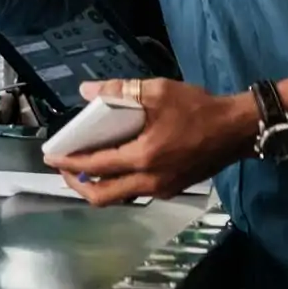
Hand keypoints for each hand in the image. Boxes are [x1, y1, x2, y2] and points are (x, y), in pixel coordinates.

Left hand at [45, 77, 256, 205]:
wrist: (237, 129)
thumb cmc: (198, 108)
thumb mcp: (157, 91)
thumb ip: (119, 90)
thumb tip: (86, 91)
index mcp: (144, 158)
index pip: (96, 166)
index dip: (69, 163)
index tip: (50, 158)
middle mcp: (150, 181)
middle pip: (103, 196)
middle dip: (78, 184)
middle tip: (64, 168)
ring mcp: (162, 189)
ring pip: (119, 198)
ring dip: (97, 187)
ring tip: (83, 168)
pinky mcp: (172, 188)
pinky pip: (135, 193)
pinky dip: (117, 184)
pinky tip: (112, 166)